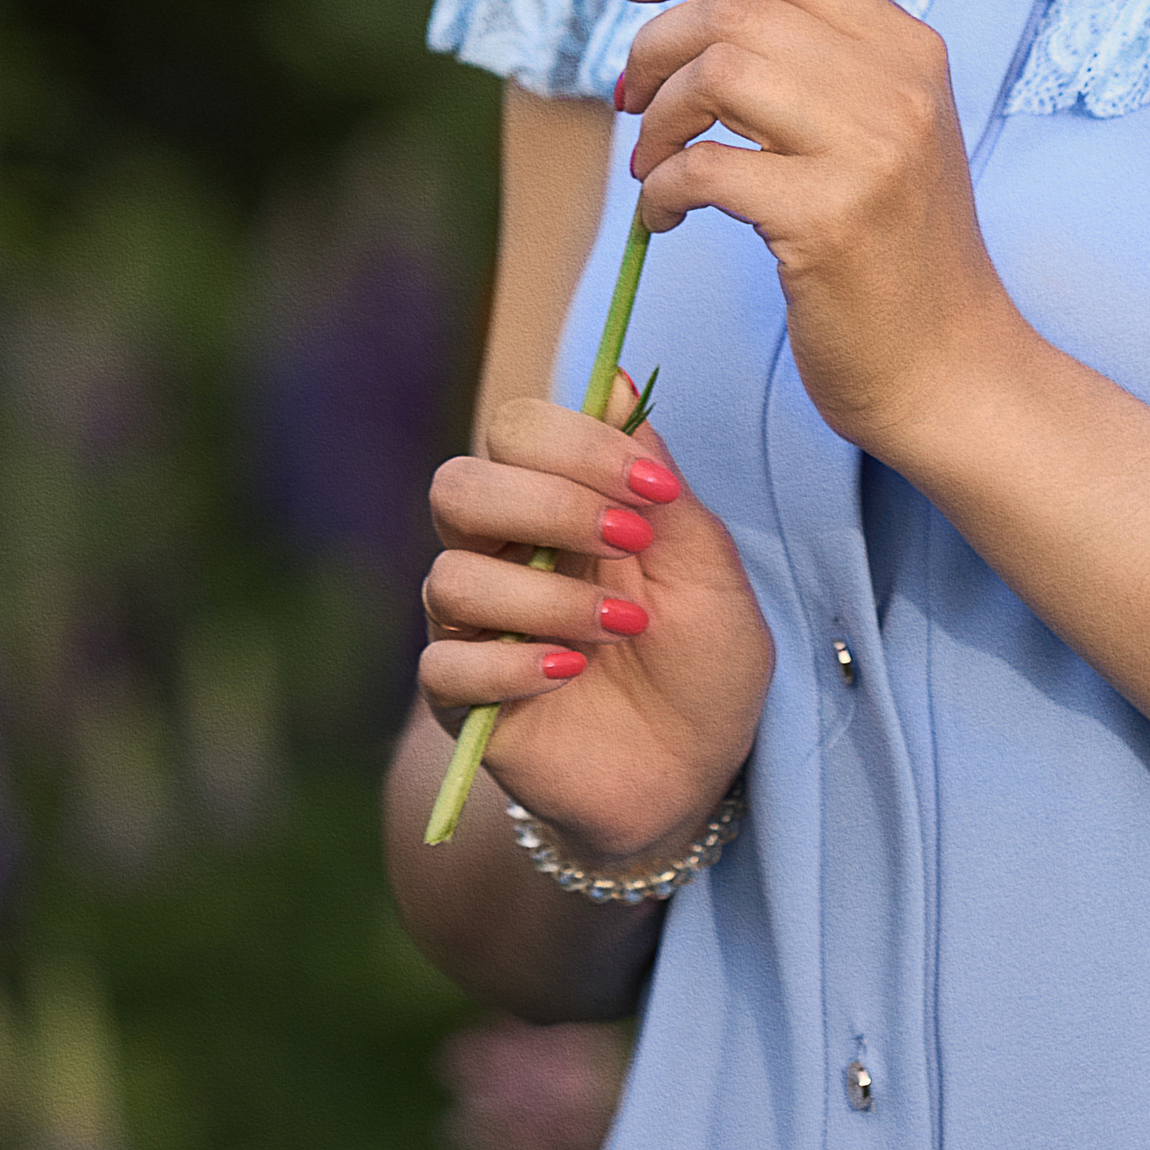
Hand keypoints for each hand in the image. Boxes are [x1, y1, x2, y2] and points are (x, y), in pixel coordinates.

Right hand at [420, 381, 773, 865]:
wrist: (699, 771)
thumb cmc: (705, 657)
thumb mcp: (706, 565)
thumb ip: (657, 481)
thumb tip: (618, 378)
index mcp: (561, 502)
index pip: (517, 429)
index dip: (574, 442)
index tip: (653, 486)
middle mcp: (504, 553)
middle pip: (458, 486)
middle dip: (545, 504)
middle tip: (629, 544)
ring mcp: (478, 628)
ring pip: (448, 577)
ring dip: (544, 597)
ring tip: (621, 631)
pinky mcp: (464, 702)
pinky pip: (443, 668)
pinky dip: (509, 665)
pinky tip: (570, 675)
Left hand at [616, 0, 1030, 467]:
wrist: (952, 371)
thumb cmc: (897, 256)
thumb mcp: (882, 132)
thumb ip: (816, 63)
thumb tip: (695, 6)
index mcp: (908, 47)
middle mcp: (898, 83)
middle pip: (734, 6)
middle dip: (653, 45)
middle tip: (629, 99)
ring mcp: (870, 150)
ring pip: (717, 72)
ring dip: (655, 118)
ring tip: (650, 165)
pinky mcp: (829, 221)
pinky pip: (703, 169)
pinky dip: (658, 191)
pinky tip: (662, 220)